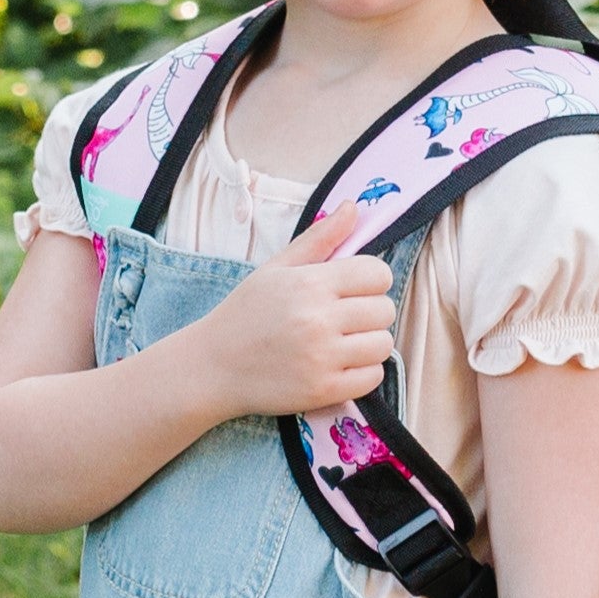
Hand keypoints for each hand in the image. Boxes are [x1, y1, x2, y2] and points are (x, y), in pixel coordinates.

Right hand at [190, 207, 394, 417]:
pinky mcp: (324, 390)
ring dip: (369, 343)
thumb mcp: (277, 268)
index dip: (371, 280)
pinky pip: (373, 377)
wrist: (214, 366)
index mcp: (310, 283)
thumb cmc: (246, 313)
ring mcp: (322, 357)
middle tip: (345, 319)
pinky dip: (364, 372)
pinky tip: (340, 365)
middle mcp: (319, 319)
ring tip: (343, 343)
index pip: (378, 274)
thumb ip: (320, 239)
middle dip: (371, 312)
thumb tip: (353, 207)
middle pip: (385, 310)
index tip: (354, 290)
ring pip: (383, 344)